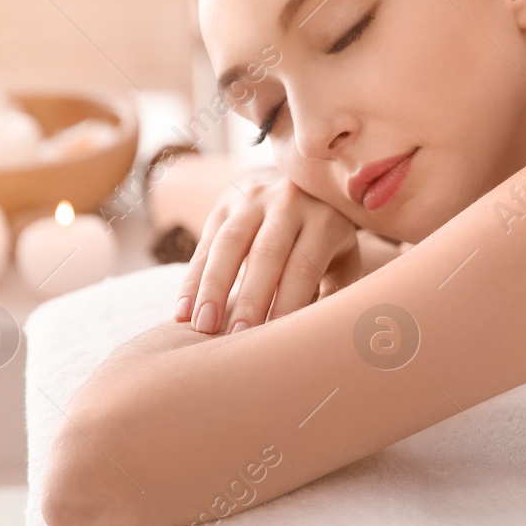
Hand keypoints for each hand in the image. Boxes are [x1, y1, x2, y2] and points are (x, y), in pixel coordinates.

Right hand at [173, 167, 362, 334]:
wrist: (299, 185)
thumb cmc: (325, 241)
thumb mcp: (342, 258)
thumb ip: (336, 292)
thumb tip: (320, 335)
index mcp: (325, 219)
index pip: (303, 266)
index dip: (287, 303)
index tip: (273, 340)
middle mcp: (290, 202)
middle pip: (265, 253)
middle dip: (248, 298)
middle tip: (234, 338)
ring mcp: (254, 198)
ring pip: (228, 244)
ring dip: (212, 288)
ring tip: (201, 326)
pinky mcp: (224, 204)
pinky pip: (205, 244)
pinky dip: (192, 280)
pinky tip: (183, 313)